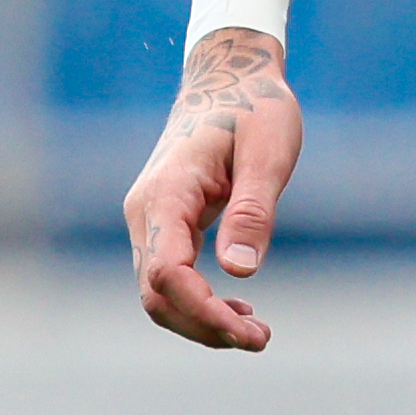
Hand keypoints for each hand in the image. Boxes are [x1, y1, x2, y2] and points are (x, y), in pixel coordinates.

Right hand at [123, 29, 301, 349]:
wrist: (230, 75)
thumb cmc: (255, 107)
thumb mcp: (268, 151)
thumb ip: (252, 208)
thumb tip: (240, 270)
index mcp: (168, 193)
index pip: (168, 273)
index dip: (202, 311)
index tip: (247, 330)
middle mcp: (147, 211)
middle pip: (158, 294)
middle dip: (204, 326)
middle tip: (261, 339)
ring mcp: (150, 218)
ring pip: (159, 292)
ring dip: (201, 319)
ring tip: (255, 332)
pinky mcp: (164, 223)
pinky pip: (170, 276)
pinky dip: (198, 301)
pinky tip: (237, 307)